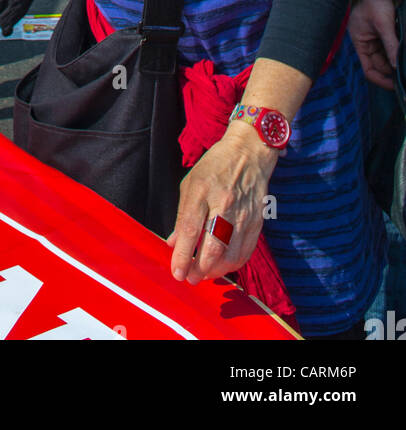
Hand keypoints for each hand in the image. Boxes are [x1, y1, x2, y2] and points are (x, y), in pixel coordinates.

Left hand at [167, 127, 278, 284]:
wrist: (248, 153)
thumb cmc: (214, 167)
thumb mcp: (190, 183)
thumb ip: (181, 215)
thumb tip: (173, 243)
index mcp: (202, 191)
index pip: (189, 229)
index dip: (182, 256)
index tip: (177, 272)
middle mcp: (223, 203)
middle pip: (212, 248)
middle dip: (199, 270)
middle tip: (190, 278)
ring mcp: (243, 214)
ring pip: (231, 256)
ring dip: (216, 271)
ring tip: (204, 273)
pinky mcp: (257, 222)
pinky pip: (245, 252)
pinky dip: (233, 264)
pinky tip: (222, 265)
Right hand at [348, 0, 398, 88]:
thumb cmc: (372, 1)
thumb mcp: (382, 23)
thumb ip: (390, 44)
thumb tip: (397, 65)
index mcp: (361, 43)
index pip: (369, 70)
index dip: (381, 80)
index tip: (395, 86)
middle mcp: (367, 43)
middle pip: (381, 65)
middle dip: (393, 71)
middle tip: (405, 74)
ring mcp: (376, 38)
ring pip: (388, 57)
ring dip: (396, 60)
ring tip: (404, 61)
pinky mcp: (384, 33)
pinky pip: (392, 46)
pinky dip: (398, 50)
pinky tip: (403, 52)